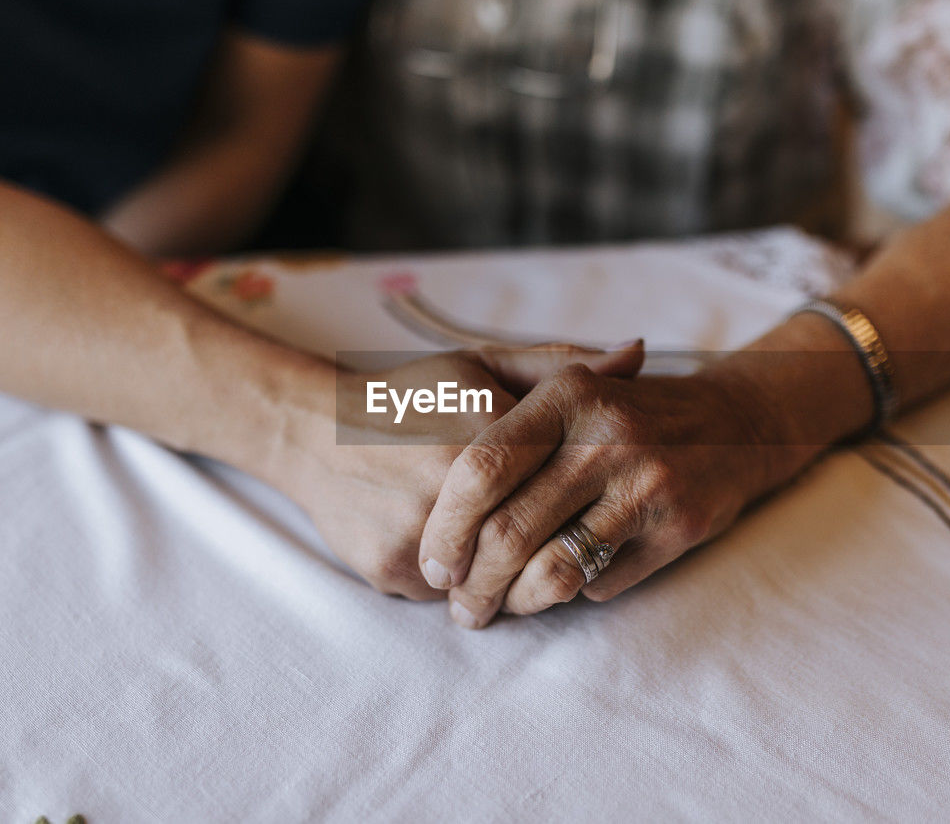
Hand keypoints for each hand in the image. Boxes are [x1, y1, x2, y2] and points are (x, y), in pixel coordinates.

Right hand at [267, 345, 643, 599]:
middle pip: (533, 542)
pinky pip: (450, 596)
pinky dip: (465, 582)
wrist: (311, 430)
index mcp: (481, 429)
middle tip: (562, 538)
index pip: (563, 485)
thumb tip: (638, 352)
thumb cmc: (409, 394)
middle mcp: (449, 486)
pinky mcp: (391, 572)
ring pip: (495, 579)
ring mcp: (418, 535)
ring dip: (511, 573)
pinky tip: (462, 555)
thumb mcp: (481, 366)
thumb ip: (560, 366)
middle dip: (553, 547)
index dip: (581, 501)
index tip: (588, 502)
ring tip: (513, 547)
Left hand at [419, 360, 801, 626]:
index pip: (483, 470)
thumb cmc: (626, 409)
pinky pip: (600, 583)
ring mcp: (648, 485)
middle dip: (473, 582)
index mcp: (567, 395)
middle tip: (458, 603)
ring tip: (494, 609)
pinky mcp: (679, 530)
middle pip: (511, 531)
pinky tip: (557, 583)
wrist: (736, 425)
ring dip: (515, 602)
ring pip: (555, 570)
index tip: (433, 561)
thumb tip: (433, 462)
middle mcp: (608, 437)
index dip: (447, 526)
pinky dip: (570, 591)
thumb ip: (499, 407)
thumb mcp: (567, 382)